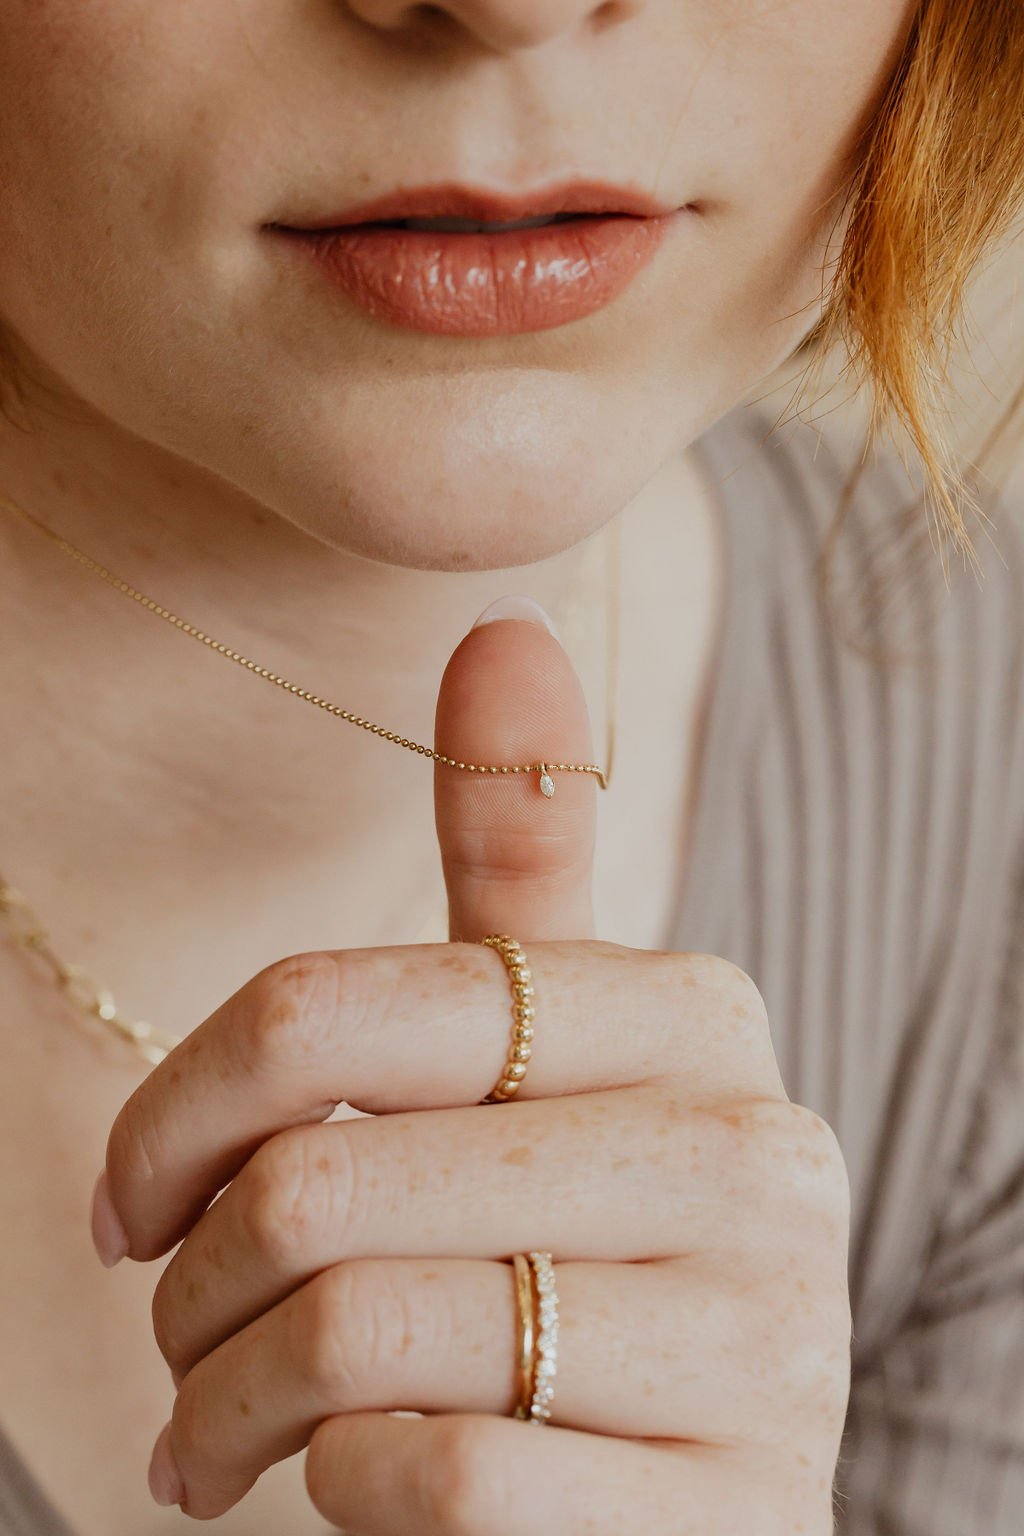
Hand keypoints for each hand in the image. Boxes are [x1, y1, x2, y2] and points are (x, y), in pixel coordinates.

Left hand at [94, 600, 851, 1533]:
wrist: (687, 1497)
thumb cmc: (575, 1252)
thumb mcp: (550, 1062)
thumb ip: (526, 863)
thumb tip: (506, 632)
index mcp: (695, 1016)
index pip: (343, 1007)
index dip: (183, 1105)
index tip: (130, 1197)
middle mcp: (754, 1156)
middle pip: (324, 1177)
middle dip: (196, 1277)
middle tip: (179, 1324)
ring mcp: (763, 1344)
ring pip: (358, 1334)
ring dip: (230, 1398)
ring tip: (219, 1426)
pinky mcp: (726, 1511)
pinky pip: (433, 1477)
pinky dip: (333, 1490)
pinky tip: (339, 1486)